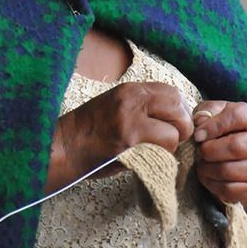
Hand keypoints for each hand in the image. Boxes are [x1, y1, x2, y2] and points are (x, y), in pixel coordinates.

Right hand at [45, 82, 193, 192]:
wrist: (64, 147)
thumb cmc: (89, 130)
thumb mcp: (116, 105)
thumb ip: (144, 106)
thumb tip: (175, 117)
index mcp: (130, 90)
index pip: (173, 92)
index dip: (179, 111)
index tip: (173, 124)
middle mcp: (132, 99)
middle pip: (179, 107)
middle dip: (182, 127)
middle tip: (171, 139)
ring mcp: (131, 120)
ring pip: (175, 132)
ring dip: (171, 145)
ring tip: (155, 150)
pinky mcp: (130, 142)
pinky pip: (163, 148)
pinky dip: (161, 156)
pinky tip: (147, 158)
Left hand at [192, 100, 246, 218]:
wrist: (234, 150)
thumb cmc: (220, 127)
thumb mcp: (212, 112)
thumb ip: (205, 112)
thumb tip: (200, 124)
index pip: (236, 117)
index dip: (213, 126)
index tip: (197, 135)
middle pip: (235, 147)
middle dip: (209, 150)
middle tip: (199, 150)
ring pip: (228, 170)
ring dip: (206, 167)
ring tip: (202, 161)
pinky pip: (227, 189)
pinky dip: (211, 183)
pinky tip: (208, 174)